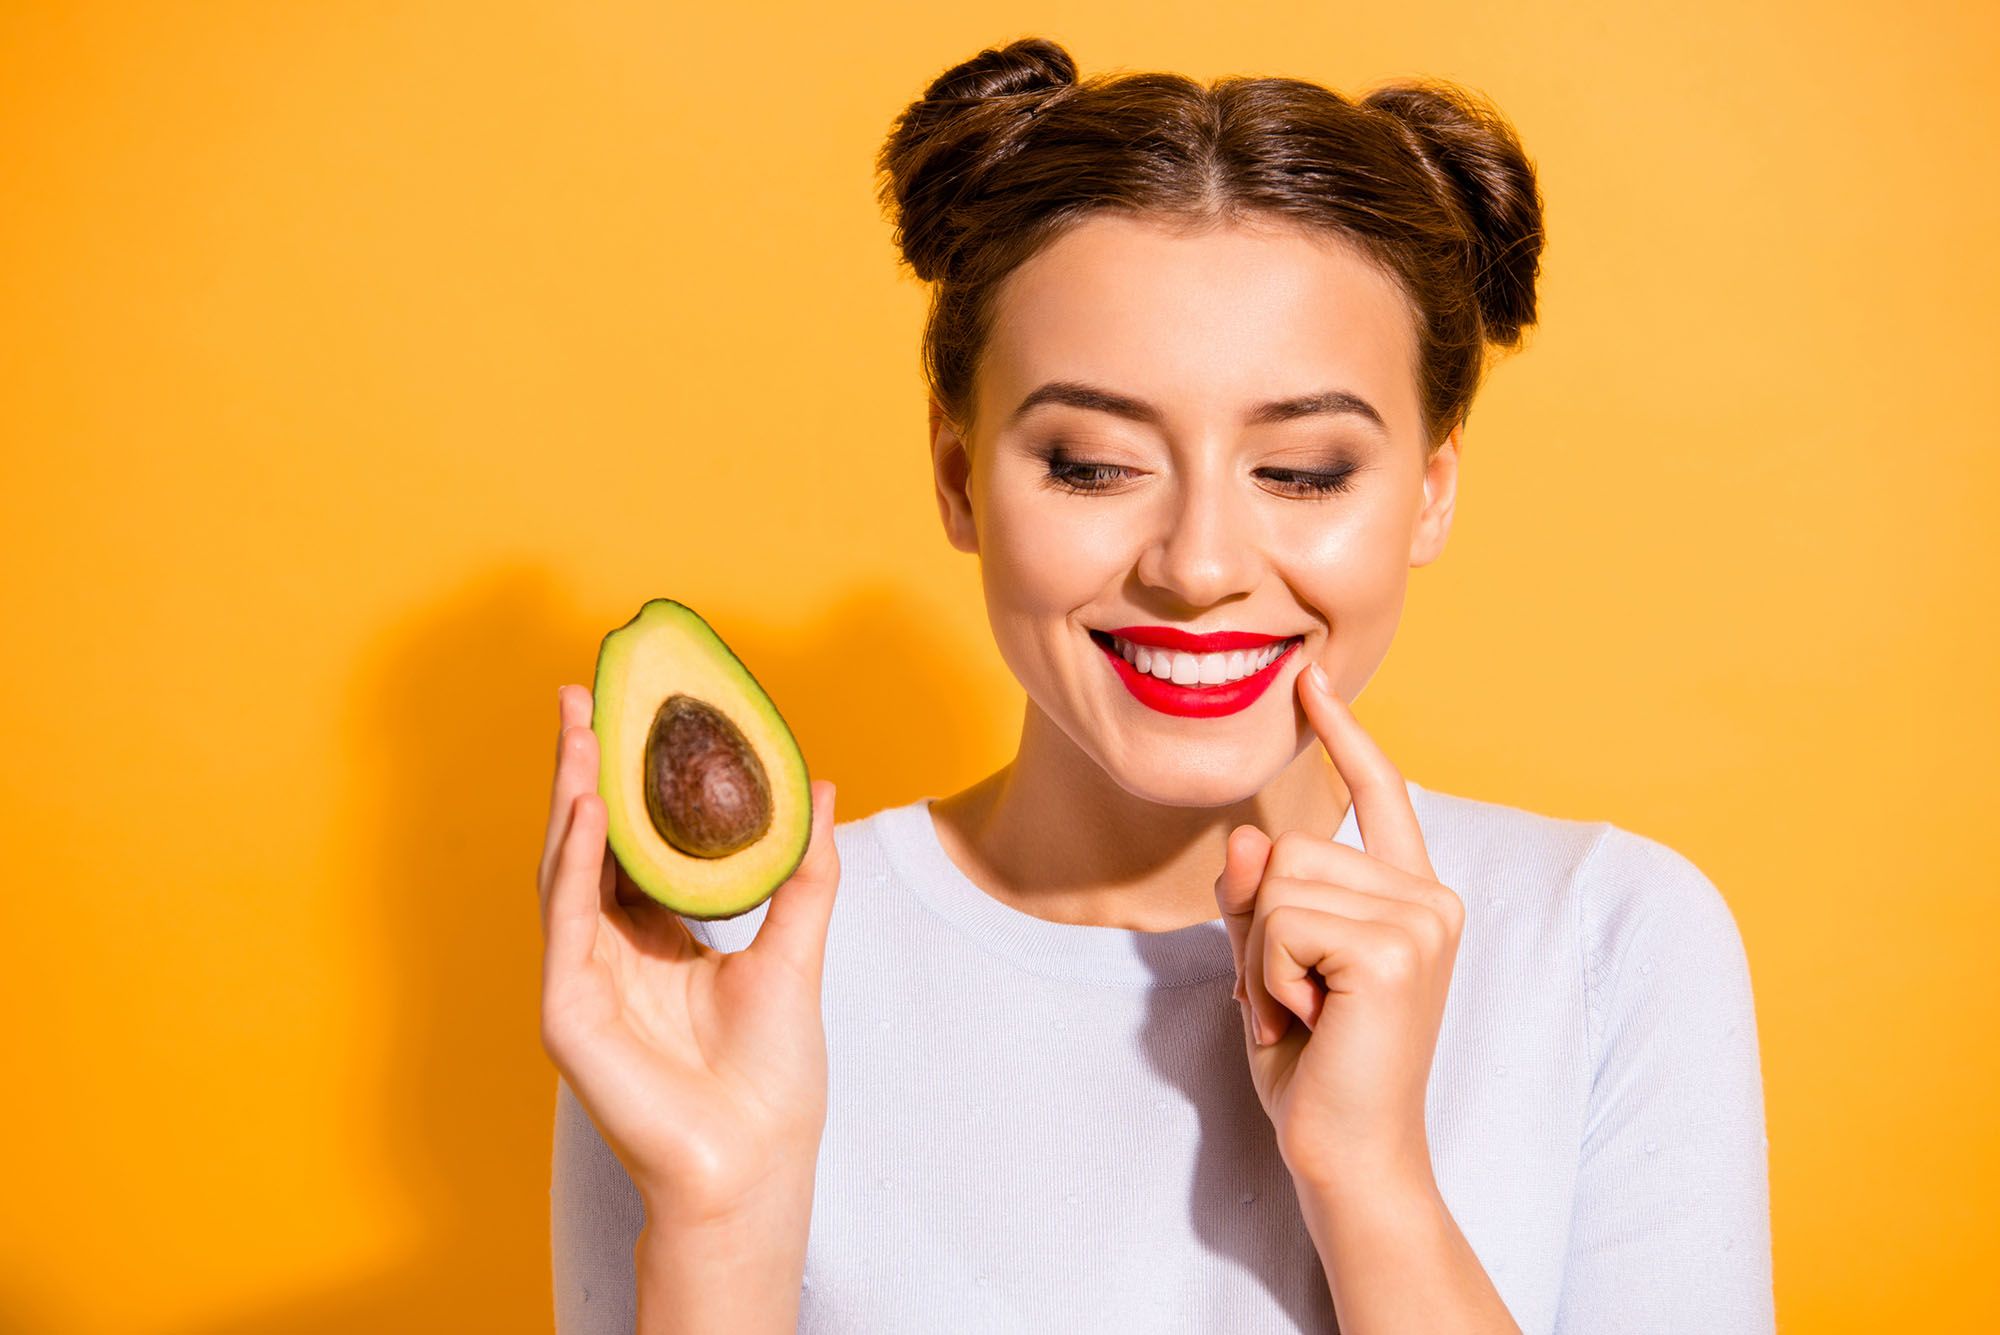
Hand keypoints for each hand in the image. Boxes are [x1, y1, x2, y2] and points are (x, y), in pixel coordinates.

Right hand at [538, 684, 840, 1221]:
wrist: (760, 1159)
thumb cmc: (772, 1075)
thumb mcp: (795, 948)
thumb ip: (804, 869)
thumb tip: (821, 784)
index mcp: (655, 940)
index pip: (628, 842)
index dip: (623, 778)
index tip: (625, 710)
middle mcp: (610, 955)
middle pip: (585, 844)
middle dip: (579, 770)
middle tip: (579, 695)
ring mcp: (581, 983)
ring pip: (564, 872)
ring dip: (567, 798)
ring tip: (578, 732)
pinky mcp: (567, 1015)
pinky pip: (564, 924)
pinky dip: (573, 862)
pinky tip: (584, 809)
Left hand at [1213, 661, 1463, 1189]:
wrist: (1348, 1157)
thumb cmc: (1314, 1069)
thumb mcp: (1269, 968)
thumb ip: (1260, 900)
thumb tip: (1248, 836)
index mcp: (1411, 897)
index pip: (1380, 794)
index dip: (1342, 735)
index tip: (1309, 680)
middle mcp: (1431, 898)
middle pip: (1292, 846)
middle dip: (1261, 928)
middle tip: (1294, 1003)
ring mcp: (1422, 921)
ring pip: (1279, 883)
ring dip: (1261, 959)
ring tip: (1302, 1016)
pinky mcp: (1397, 950)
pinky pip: (1280, 922)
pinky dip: (1267, 979)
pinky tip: (1305, 1024)